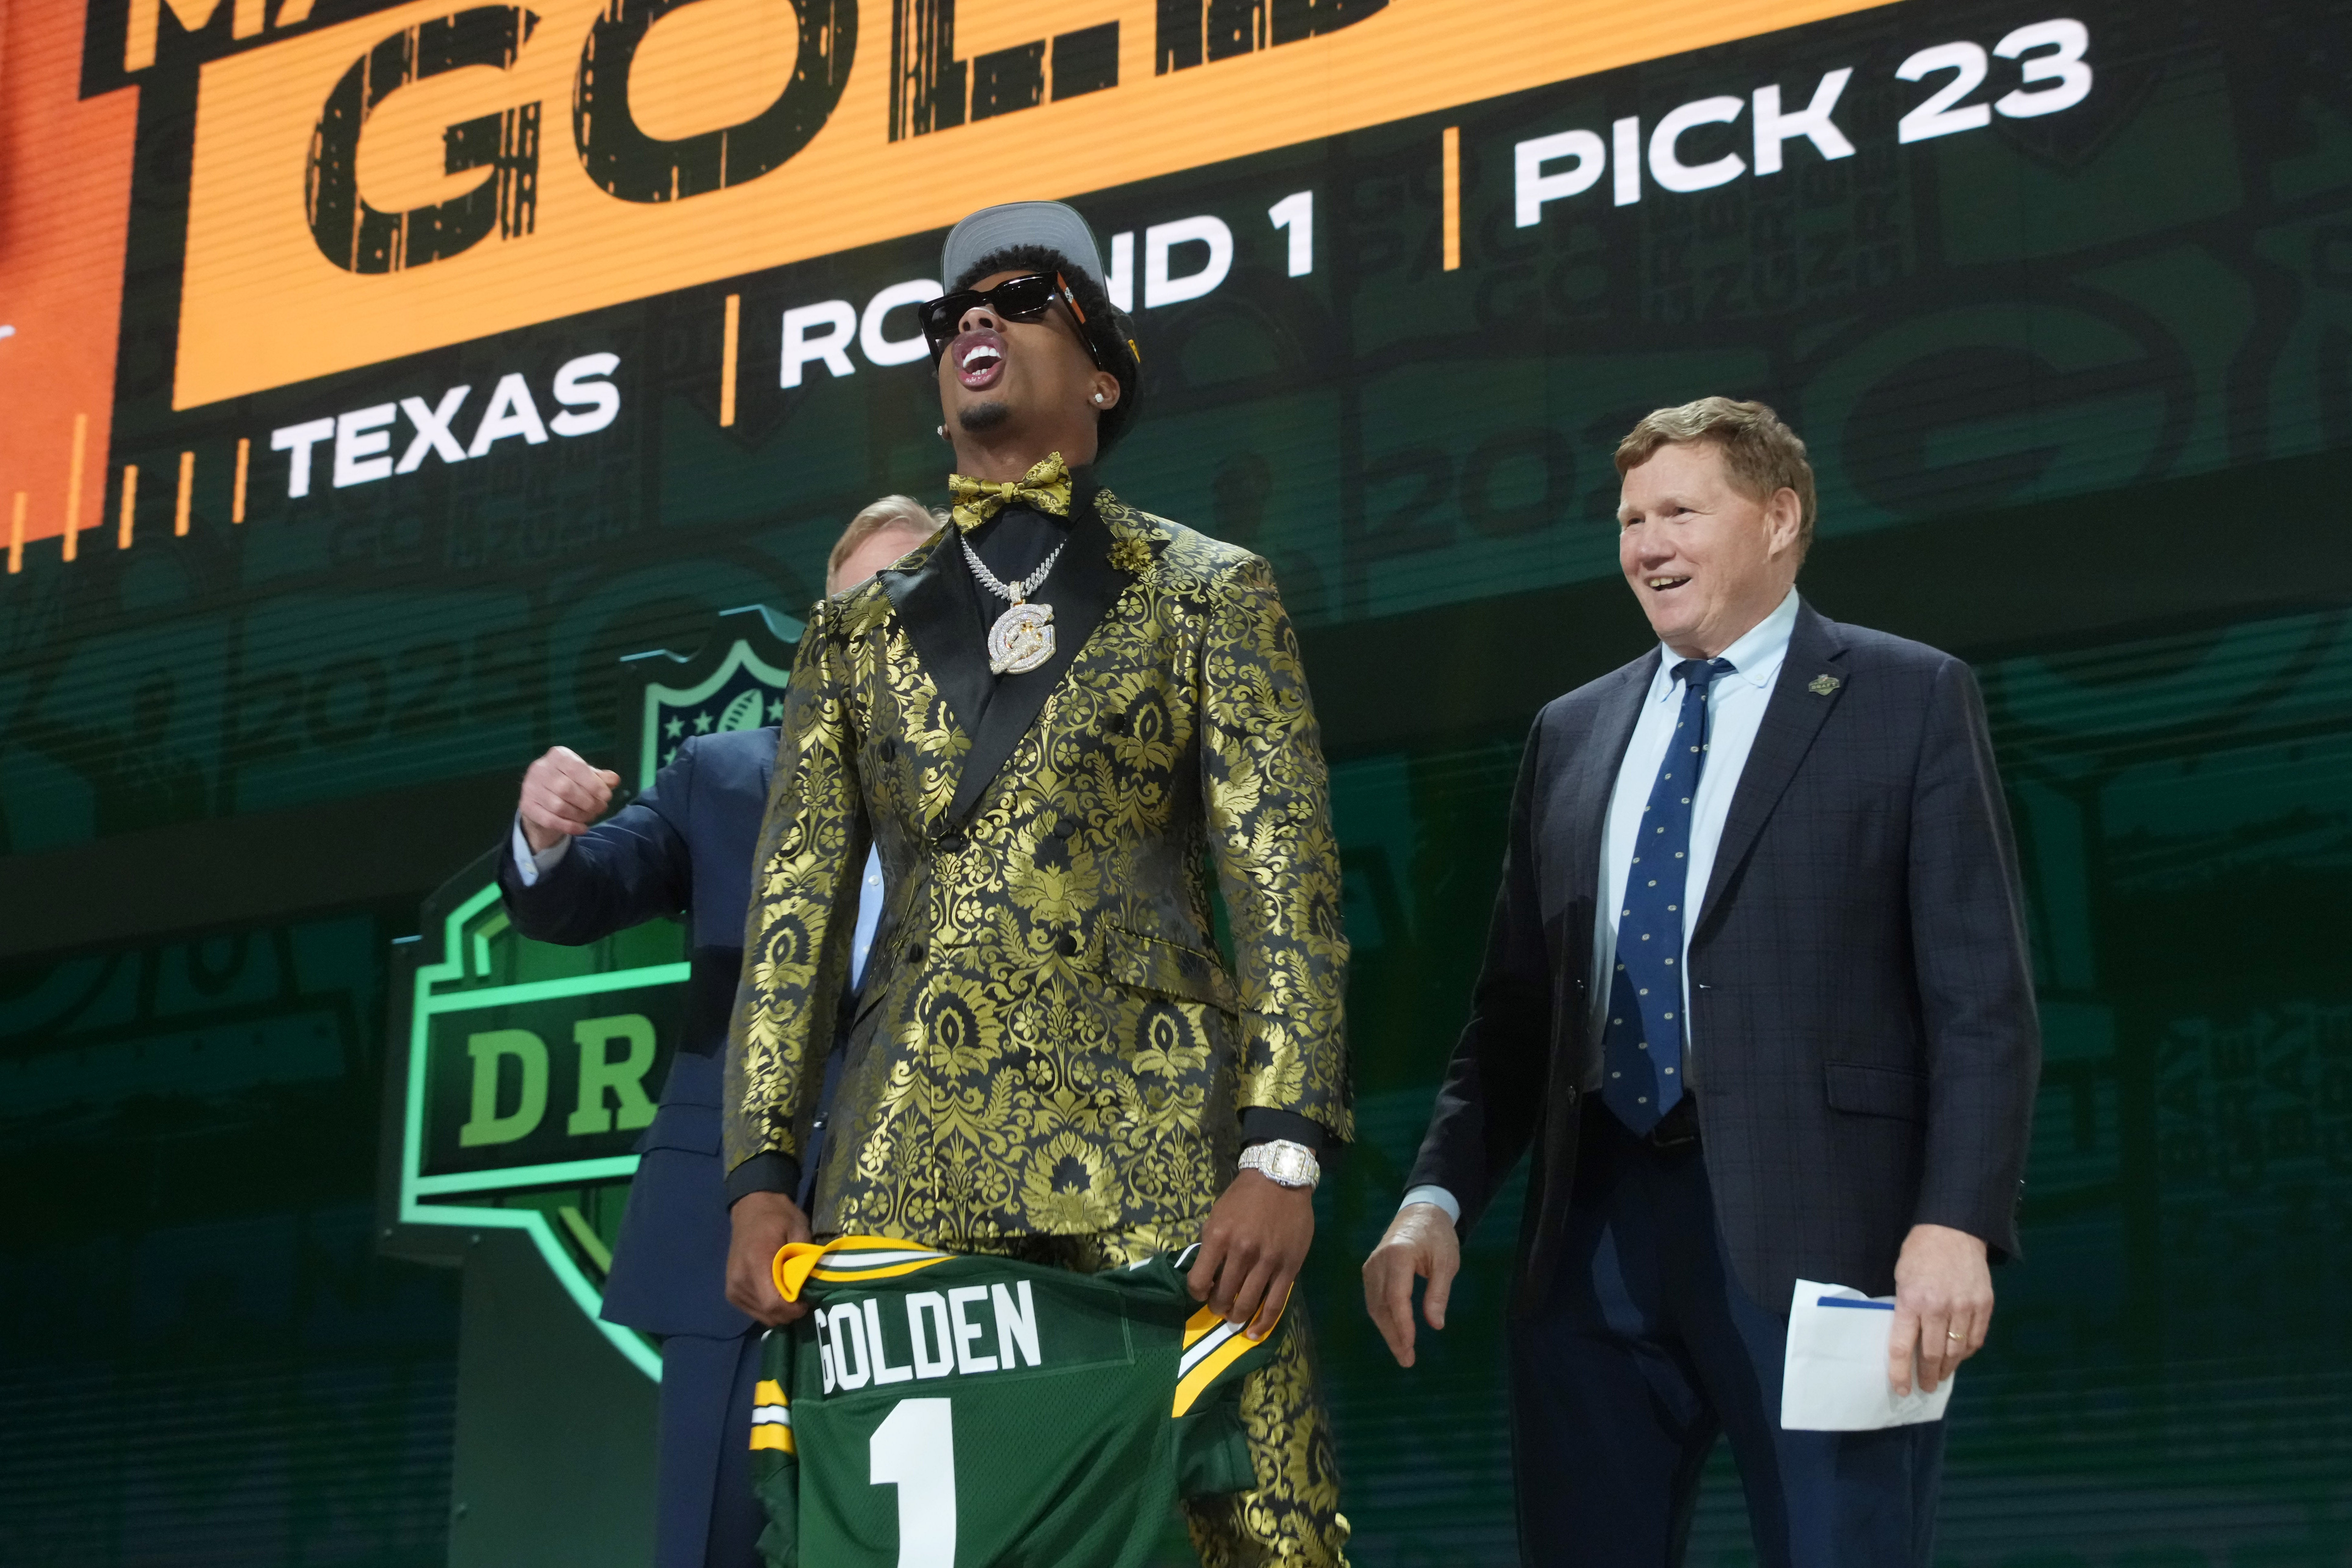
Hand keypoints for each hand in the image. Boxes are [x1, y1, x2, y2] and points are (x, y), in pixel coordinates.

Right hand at [518, 746, 620, 852]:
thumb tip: (614, 780)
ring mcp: (530, 788)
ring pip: (558, 806)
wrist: (542, 798)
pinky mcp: (527, 806)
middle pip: (566, 789)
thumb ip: (600, 778)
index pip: (576, 768)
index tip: (607, 796)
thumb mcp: (586, 776)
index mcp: (557, 755)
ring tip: (591, 816)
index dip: (594, 784)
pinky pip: (550, 820)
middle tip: (601, 808)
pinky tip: (582, 828)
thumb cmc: (569, 782)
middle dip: (588, 802)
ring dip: (580, 815)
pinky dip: (570, 826)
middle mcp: (540, 769)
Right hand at [726, 1190, 814, 1326]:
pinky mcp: (731, 1292)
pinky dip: (768, 1309)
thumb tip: (813, 1287)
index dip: (793, 1310)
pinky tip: (778, 1295)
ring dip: (780, 1313)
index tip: (808, 1302)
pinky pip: (753, 1311)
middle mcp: (740, 1280)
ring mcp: (733, 1288)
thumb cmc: (778, 1216)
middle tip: (804, 1299)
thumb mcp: (799, 1230)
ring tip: (792, 1296)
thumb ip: (804, 1259)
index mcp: (756, 1262)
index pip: (772, 1303)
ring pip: (762, 1316)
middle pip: (768, 1314)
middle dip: (790, 1313)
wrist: (751, 1208)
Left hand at [1187, 1169, 1314, 1339]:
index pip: (1198, 1281)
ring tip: (1234, 1317)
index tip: (1201, 1292)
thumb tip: (1205, 1275)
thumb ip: (1211, 1245)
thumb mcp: (1217, 1216)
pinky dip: (1264, 1323)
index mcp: (1218, 1237)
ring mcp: (1267, 1261)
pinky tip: (1255, 1333)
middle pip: (1223, 1295)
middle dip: (1217, 1307)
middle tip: (1219, 1307)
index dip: (1196, 1293)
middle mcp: (1241, 1252)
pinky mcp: (1288, 1267)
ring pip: (1247, 1303)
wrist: (1281, 1179)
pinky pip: (1275, 1303)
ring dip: (1237, 1316)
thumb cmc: (1244, 1197)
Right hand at [1362, 1202, 1459, 1368]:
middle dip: (1393, 1335)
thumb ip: (1439, 1293)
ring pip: (1374, 1305)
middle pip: (1380, 1305)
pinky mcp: (1370, 1270)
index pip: (1396, 1296)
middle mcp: (1378, 1261)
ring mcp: (1371, 1266)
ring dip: (1387, 1330)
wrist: (1421, 1212)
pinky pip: (1374, 1298)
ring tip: (1402, 1352)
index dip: (1401, 1324)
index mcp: (1398, 1255)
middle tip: (1407, 1360)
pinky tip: (1394, 1332)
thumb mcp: (1447, 1262)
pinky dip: (1383, 1318)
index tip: (1410, 1346)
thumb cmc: (1437, 1236)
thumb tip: (1435, 1324)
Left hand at [1889, 1222, 1992, 1394]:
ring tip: (1941, 1375)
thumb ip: (1905, 1310)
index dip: (1901, 1372)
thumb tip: (1909, 1341)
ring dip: (1948, 1368)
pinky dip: (1967, 1352)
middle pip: (1933, 1354)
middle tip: (1926, 1387)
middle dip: (1928, 1375)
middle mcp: (1939, 1308)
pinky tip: (1959, 1356)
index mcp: (1911, 1301)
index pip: (1903, 1347)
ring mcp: (1965, 1307)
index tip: (1902, 1389)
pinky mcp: (1985, 1305)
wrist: (1954, 1230)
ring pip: (1956, 1351)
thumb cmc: (1920, 1253)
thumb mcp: (1901, 1278)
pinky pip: (1976, 1339)